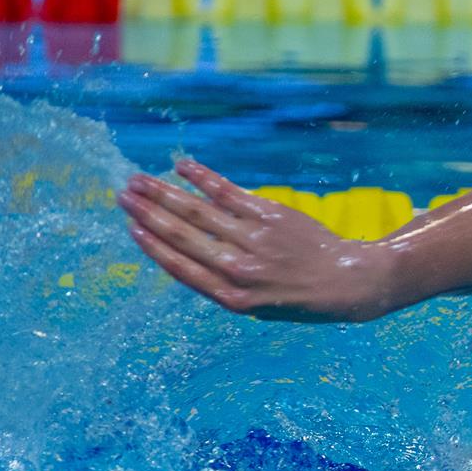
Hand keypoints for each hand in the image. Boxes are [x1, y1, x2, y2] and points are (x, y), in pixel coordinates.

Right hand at [117, 159, 393, 322]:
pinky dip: (202, 178)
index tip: (130, 227)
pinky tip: (181, 166)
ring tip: (139, 180)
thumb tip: (180, 251)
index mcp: (232, 298)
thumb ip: (221, 281)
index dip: (152, 246)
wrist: (349, 282)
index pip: (181, 267)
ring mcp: (256, 241)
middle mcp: (240, 270)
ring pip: (199, 212)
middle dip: (148, 214)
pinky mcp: (272, 216)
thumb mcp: (257, 305)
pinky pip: (229, 193)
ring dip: (164, 193)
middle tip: (123, 196)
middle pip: (183, 236)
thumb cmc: (298, 295)